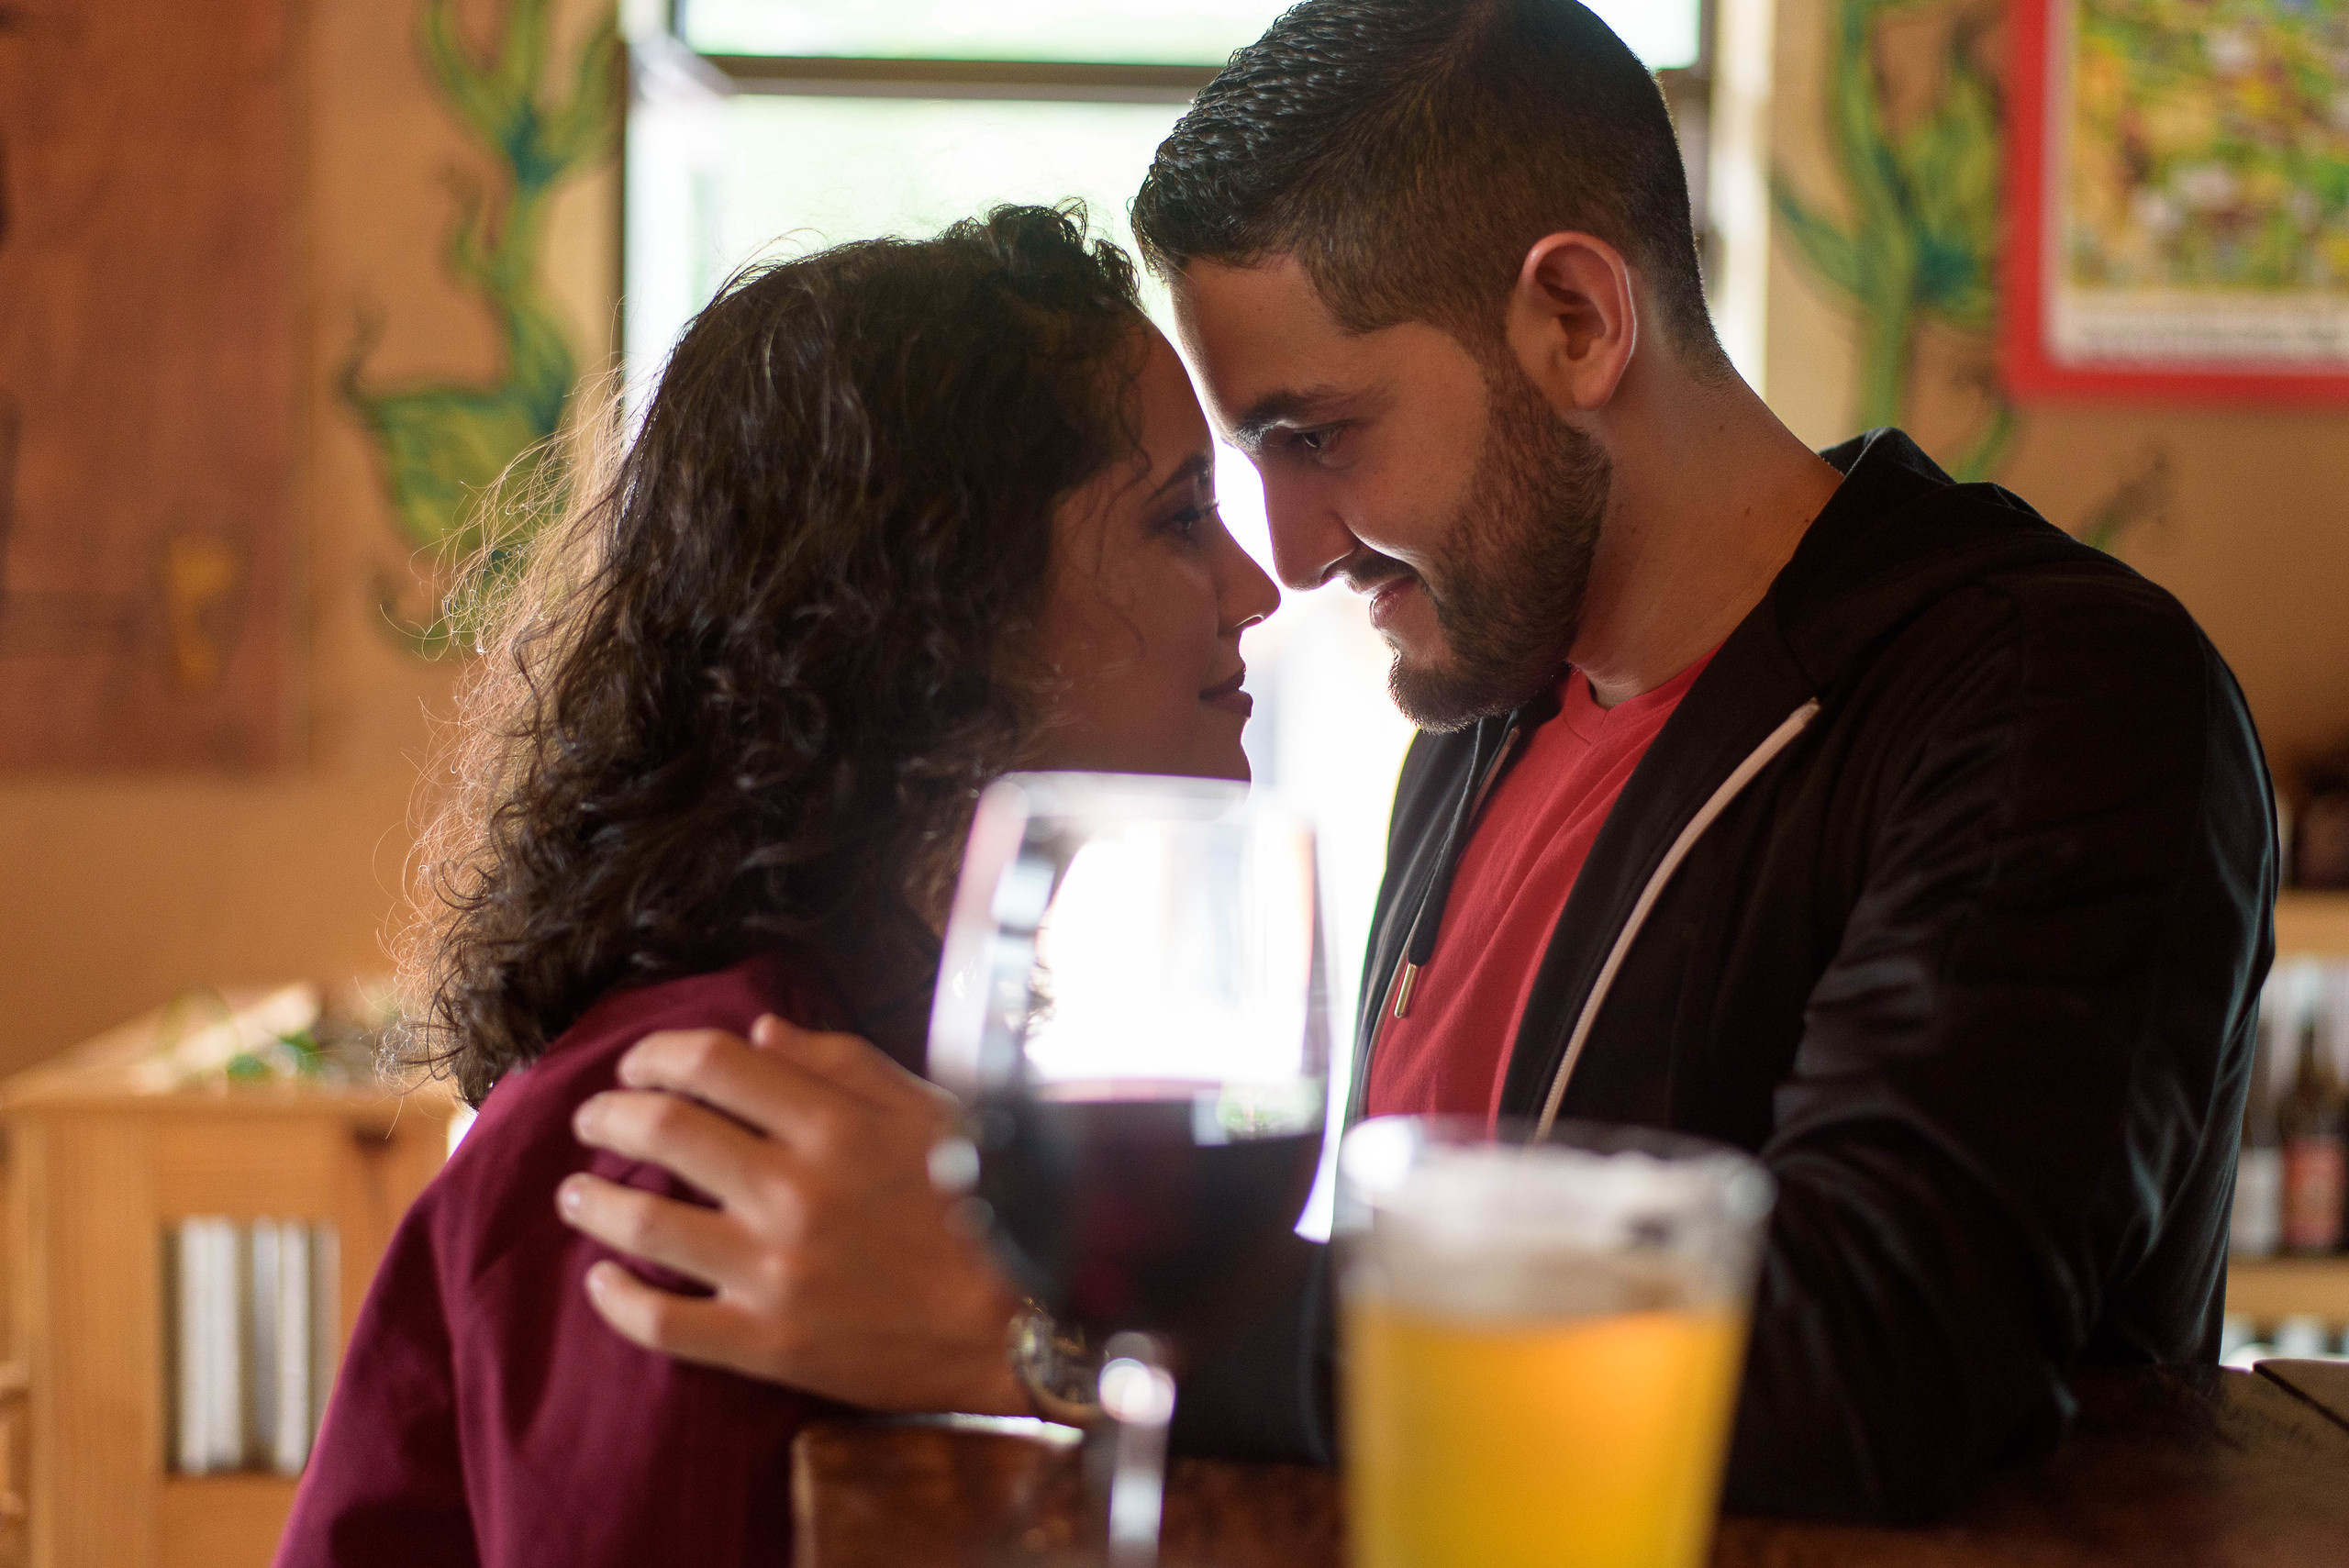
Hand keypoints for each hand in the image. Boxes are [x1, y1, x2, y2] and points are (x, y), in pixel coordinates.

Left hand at [556, 1014, 1031, 1415]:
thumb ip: (842, 1064)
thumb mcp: (928, 1108)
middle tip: (591, 1119)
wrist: (1025, 1318)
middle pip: (661, 1130)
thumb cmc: (985, 1200)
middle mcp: (795, 1190)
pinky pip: (664, 1323)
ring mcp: (777, 1271)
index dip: (654, 1055)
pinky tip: (602, 1281)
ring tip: (576, 1192)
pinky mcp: (770, 1345)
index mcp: (834, 1123)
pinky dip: (617, 1300)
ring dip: (593, 1199)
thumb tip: (760, 1033)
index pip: (709, 1063)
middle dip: (607, 1115)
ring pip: (644, 1222)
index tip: (636, 1064)